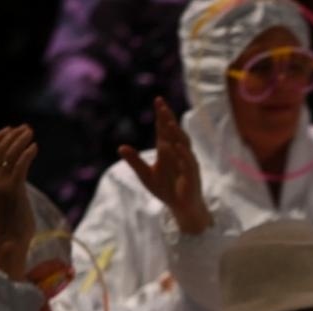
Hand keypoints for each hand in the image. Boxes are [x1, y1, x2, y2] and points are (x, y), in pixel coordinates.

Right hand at [0, 124, 39, 281]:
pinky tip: (35, 147)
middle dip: (12, 135)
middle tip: (26, 129)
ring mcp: (0, 185)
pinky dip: (28, 153)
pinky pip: (20, 165)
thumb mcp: (2, 199)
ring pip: (9, 153)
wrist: (10, 241)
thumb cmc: (10, 222)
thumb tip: (9, 169)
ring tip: (31, 133)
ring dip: (21, 140)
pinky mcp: (14, 189)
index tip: (9, 130)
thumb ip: (2, 183)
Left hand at [119, 97, 210, 234]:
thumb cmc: (166, 190)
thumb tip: (120, 147)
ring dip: (176, 133)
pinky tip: (177, 146)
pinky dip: (183, 153)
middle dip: (168, 118)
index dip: (161, 115)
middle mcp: (178, 152)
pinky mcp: (192, 174)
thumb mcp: (145, 175)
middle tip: (161, 105)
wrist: (181, 207)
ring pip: (182, 143)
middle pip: (173, 131)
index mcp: (166, 150)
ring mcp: (186, 162)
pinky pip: (188, 161)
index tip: (158, 100)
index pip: (163, 129)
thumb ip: (134, 161)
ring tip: (168, 123)